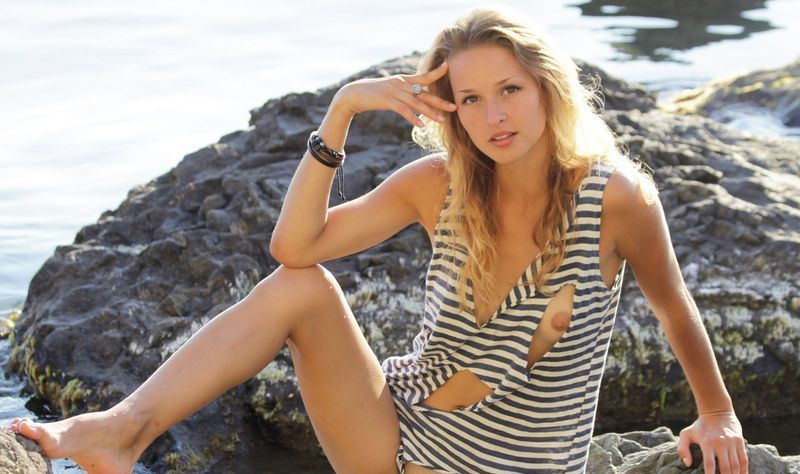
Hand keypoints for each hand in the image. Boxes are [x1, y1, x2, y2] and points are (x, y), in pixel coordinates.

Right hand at [332, 61, 457, 126]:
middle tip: (455, 107)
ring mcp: (395, 91)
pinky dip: (413, 118)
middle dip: (441, 101)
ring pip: (417, 103)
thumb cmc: (374, 94)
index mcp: (404, 80)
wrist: (354, 94)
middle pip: (425, 93)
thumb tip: (417, 99)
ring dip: (430, 113)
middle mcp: (402, 84)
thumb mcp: (391, 89)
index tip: (448, 67)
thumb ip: (404, 92)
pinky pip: (404, 110)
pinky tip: (421, 125)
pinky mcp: (388, 100)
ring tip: (442, 120)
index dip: (436, 72)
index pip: (424, 76)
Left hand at [677, 411, 748, 473]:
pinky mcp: (740, 442)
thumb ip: (682, 449)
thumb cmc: (700, 426)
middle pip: (725, 467)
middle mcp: (720, 443)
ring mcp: (731, 442)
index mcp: (706, 443)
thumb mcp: (686, 434)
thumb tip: (687, 464)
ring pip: (736, 465)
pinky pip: (744, 460)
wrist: (717, 412)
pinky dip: (744, 470)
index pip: (710, 464)